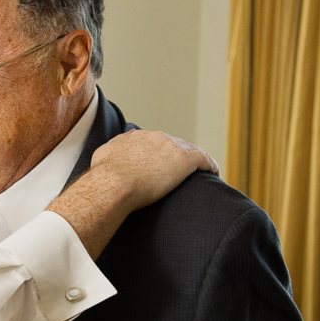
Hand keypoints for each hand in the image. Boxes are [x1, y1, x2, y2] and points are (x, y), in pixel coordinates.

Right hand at [90, 129, 218, 211]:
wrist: (113, 183)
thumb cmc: (105, 174)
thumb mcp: (104, 153)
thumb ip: (116, 146)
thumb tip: (123, 140)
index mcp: (139, 137)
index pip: (157, 142)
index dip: (163, 154)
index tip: (165, 166)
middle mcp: (157, 137)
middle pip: (175, 144)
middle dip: (179, 156)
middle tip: (183, 173)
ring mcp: (172, 147)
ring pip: (191, 150)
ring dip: (197, 161)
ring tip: (203, 174)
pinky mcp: (184, 160)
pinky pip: (204, 159)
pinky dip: (211, 165)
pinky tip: (215, 175)